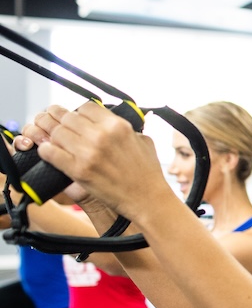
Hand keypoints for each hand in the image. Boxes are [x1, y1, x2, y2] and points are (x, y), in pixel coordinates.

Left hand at [29, 102, 170, 222]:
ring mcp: (89, 153)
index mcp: (118, 125)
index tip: (78, 120)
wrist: (147, 199)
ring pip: (57, 133)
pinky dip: (46, 151)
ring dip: (52, 136)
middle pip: (68, 118)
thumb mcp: (143, 141)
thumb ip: (125, 128)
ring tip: (54, 141)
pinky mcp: (78, 170)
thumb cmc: (148, 172)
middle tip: (61, 129)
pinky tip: (48, 151)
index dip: (80, 113)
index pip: (86, 107)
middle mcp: (102, 135)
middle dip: (63, 123)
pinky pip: (50, 152)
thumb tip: (111, 122)